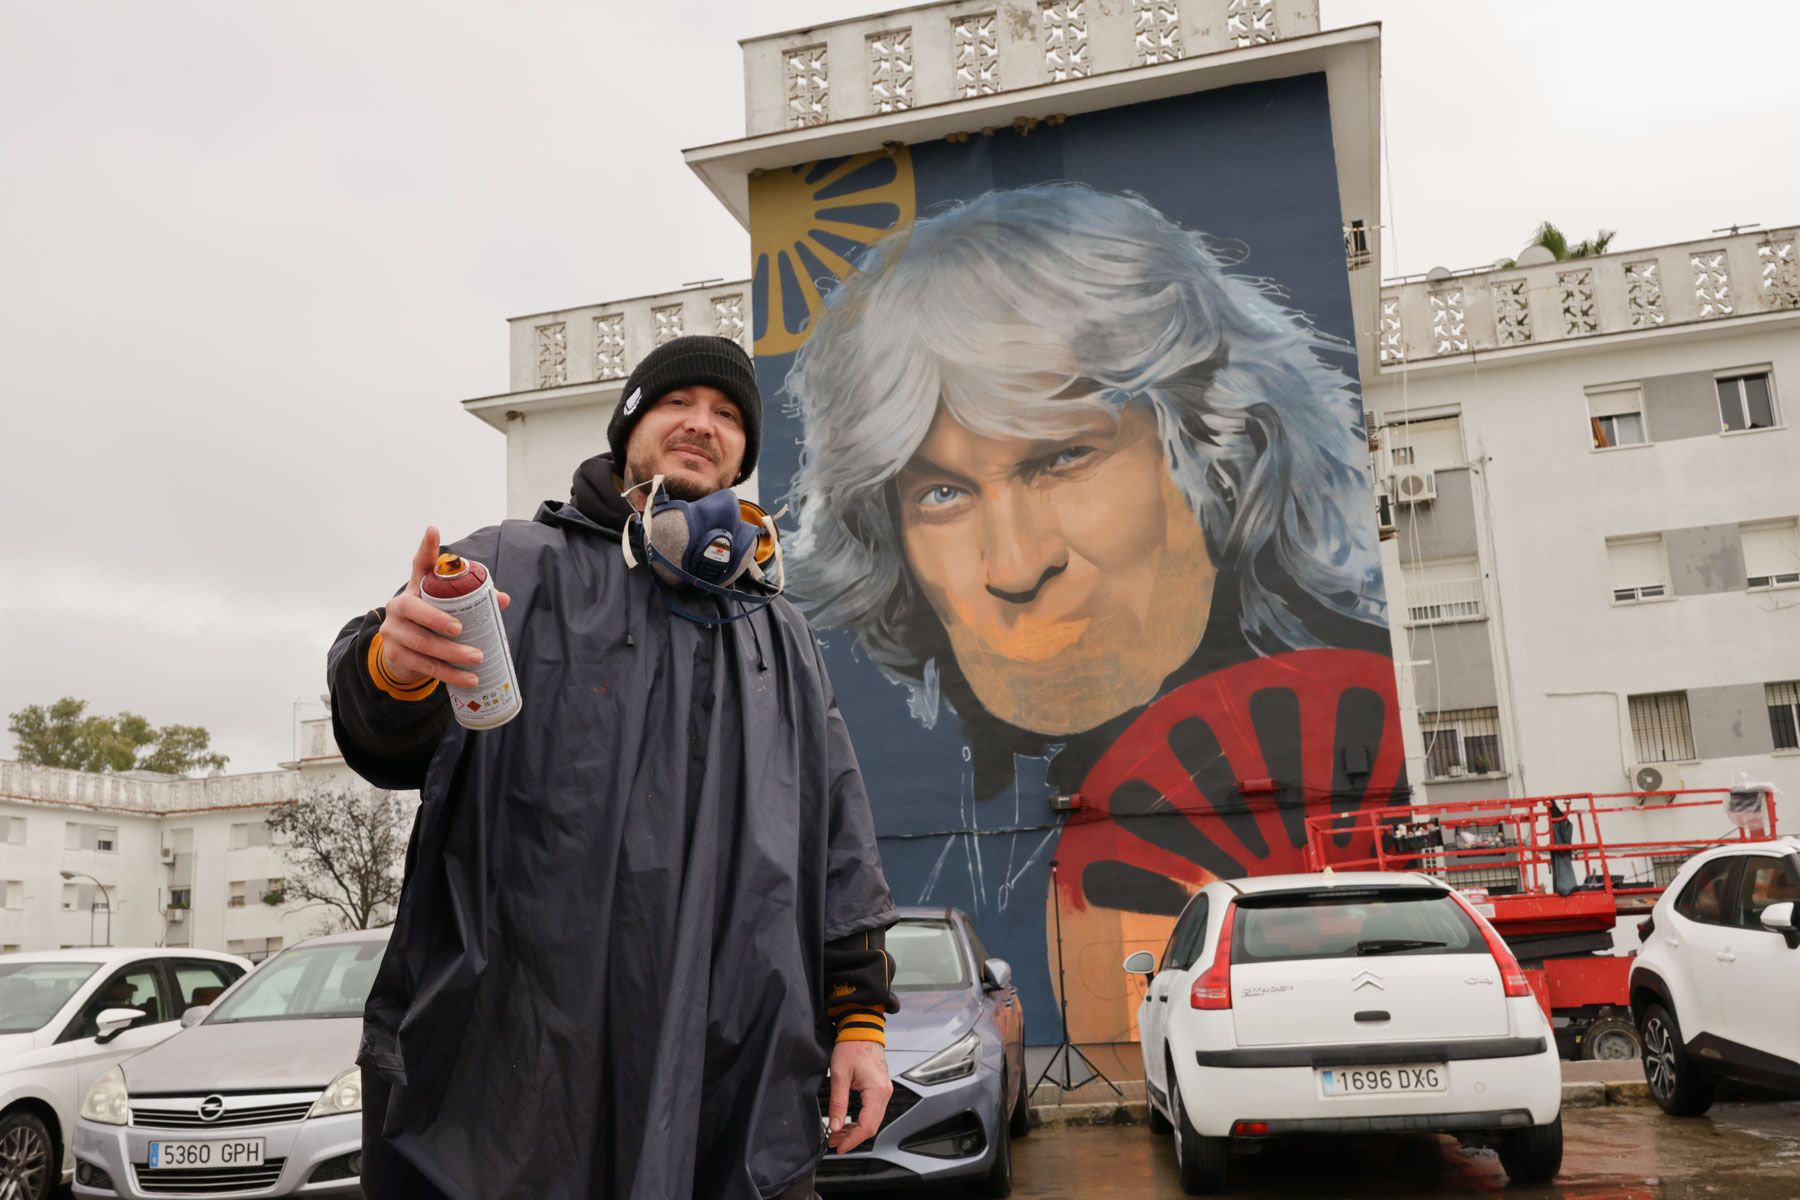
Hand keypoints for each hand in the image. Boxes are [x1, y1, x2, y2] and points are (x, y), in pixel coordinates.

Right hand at [376, 526, 510, 687]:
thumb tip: (502, 599)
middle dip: (438, 620)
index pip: (419, 564)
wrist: (402, 654)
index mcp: (414, 588)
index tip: (434, 530)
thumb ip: (472, 600)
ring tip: (477, 659)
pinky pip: (424, 667)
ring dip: (451, 654)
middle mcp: (399, 606)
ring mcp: (393, 632)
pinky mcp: (396, 655)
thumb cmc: (431, 623)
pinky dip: (448, 675)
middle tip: (461, 630)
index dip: (427, 548)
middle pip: (416, 611)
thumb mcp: (446, 608)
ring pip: (422, 644)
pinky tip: (468, 679)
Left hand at [825, 1040, 891, 1153]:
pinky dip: (861, 1120)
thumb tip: (835, 1126)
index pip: (867, 1125)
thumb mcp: (839, 1074)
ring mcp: (884, 1090)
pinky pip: (873, 1111)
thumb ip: (838, 1102)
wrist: (862, 1029)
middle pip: (872, 1126)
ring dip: (856, 1130)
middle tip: (834, 1142)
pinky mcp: (880, 1088)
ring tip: (837, 1134)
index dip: (852, 1140)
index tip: (838, 1147)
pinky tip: (847, 1122)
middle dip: (853, 1137)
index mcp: (876, 1091)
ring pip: (873, 1120)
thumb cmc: (851, 1046)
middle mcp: (884, 1092)